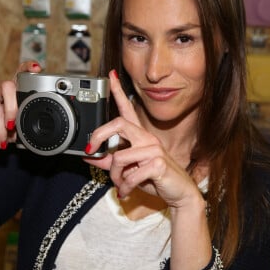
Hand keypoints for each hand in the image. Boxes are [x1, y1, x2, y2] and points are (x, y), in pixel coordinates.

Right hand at [0, 61, 41, 150]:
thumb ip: (21, 124)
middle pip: (8, 88)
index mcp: (10, 90)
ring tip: (2, 140)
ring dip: (0, 128)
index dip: (28, 68)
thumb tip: (28, 130)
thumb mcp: (12, 127)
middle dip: (12, 111)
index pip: (19, 74)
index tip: (37, 68)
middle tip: (11, 128)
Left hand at [84, 70, 200, 208]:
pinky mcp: (157, 163)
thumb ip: (109, 161)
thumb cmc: (156, 179)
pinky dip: (125, 186)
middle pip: (118, 123)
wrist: (180, 193)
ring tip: (120, 185)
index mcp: (141, 136)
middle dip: (99, 136)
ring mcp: (154, 149)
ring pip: (119, 157)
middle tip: (90, 149)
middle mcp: (147, 138)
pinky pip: (130, 174)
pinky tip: (127, 191)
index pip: (128, 109)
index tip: (110, 76)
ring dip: (115, 176)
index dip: (118, 91)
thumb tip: (89, 156)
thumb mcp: (128, 170)